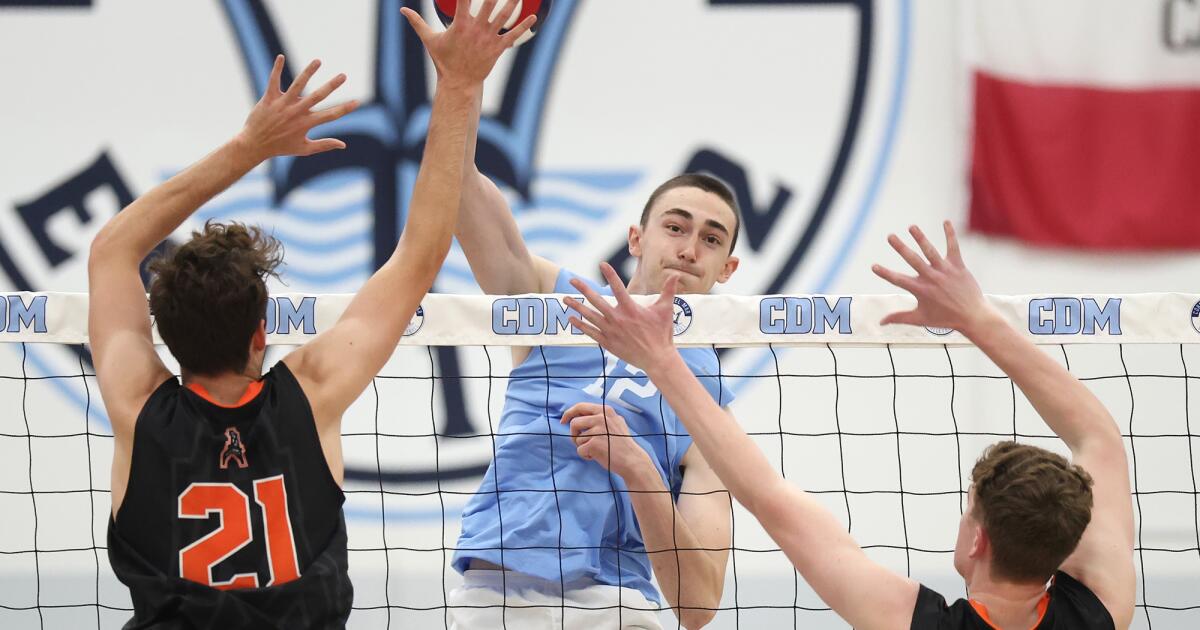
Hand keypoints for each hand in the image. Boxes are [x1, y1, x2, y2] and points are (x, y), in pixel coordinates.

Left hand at [236, 55, 358, 160]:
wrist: (254, 145)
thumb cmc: (281, 147)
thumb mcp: (304, 149)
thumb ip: (324, 145)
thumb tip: (343, 145)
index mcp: (306, 124)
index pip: (330, 115)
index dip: (345, 109)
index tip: (357, 102)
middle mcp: (296, 113)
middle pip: (317, 97)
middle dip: (332, 86)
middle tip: (344, 76)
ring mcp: (282, 104)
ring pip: (297, 85)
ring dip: (308, 72)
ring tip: (318, 61)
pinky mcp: (269, 98)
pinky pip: (273, 81)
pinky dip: (277, 69)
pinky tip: (281, 56)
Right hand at [400, 0, 535, 86]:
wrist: (459, 84)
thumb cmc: (444, 61)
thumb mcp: (430, 40)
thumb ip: (417, 23)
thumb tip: (402, 10)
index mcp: (460, 24)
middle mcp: (476, 29)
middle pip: (489, 3)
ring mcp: (488, 39)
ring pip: (504, 16)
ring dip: (513, 3)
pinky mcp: (497, 49)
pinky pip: (512, 35)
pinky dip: (524, 26)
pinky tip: (533, 17)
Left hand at [561, 402, 651, 479]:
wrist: (632, 460)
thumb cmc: (623, 444)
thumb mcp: (616, 422)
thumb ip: (601, 416)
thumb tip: (581, 415)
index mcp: (605, 410)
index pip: (580, 406)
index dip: (569, 413)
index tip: (563, 421)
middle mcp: (601, 418)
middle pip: (574, 423)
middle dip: (574, 434)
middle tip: (580, 442)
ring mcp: (598, 430)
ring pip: (577, 439)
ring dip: (583, 447)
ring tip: (597, 450)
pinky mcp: (594, 444)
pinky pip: (580, 450)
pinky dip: (586, 455)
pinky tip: (597, 456)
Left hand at [563, 263, 679, 373]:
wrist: (657, 359)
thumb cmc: (662, 334)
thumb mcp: (666, 310)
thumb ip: (668, 291)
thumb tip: (675, 275)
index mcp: (631, 309)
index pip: (618, 287)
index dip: (610, 274)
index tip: (602, 264)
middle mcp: (618, 319)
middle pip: (596, 301)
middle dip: (583, 289)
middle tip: (572, 280)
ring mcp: (611, 331)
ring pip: (589, 316)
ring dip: (576, 306)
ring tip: (565, 299)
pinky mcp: (608, 342)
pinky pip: (590, 332)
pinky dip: (580, 325)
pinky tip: (572, 318)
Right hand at [872, 221, 994, 333]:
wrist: (972, 316)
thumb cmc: (945, 318)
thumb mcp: (920, 319)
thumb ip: (899, 318)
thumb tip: (881, 322)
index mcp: (920, 290)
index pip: (898, 280)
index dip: (885, 273)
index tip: (874, 266)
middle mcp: (931, 278)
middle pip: (913, 260)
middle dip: (900, 247)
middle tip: (890, 236)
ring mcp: (945, 271)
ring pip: (930, 251)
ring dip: (920, 238)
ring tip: (911, 227)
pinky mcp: (958, 266)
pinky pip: (953, 247)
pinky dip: (950, 234)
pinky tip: (945, 222)